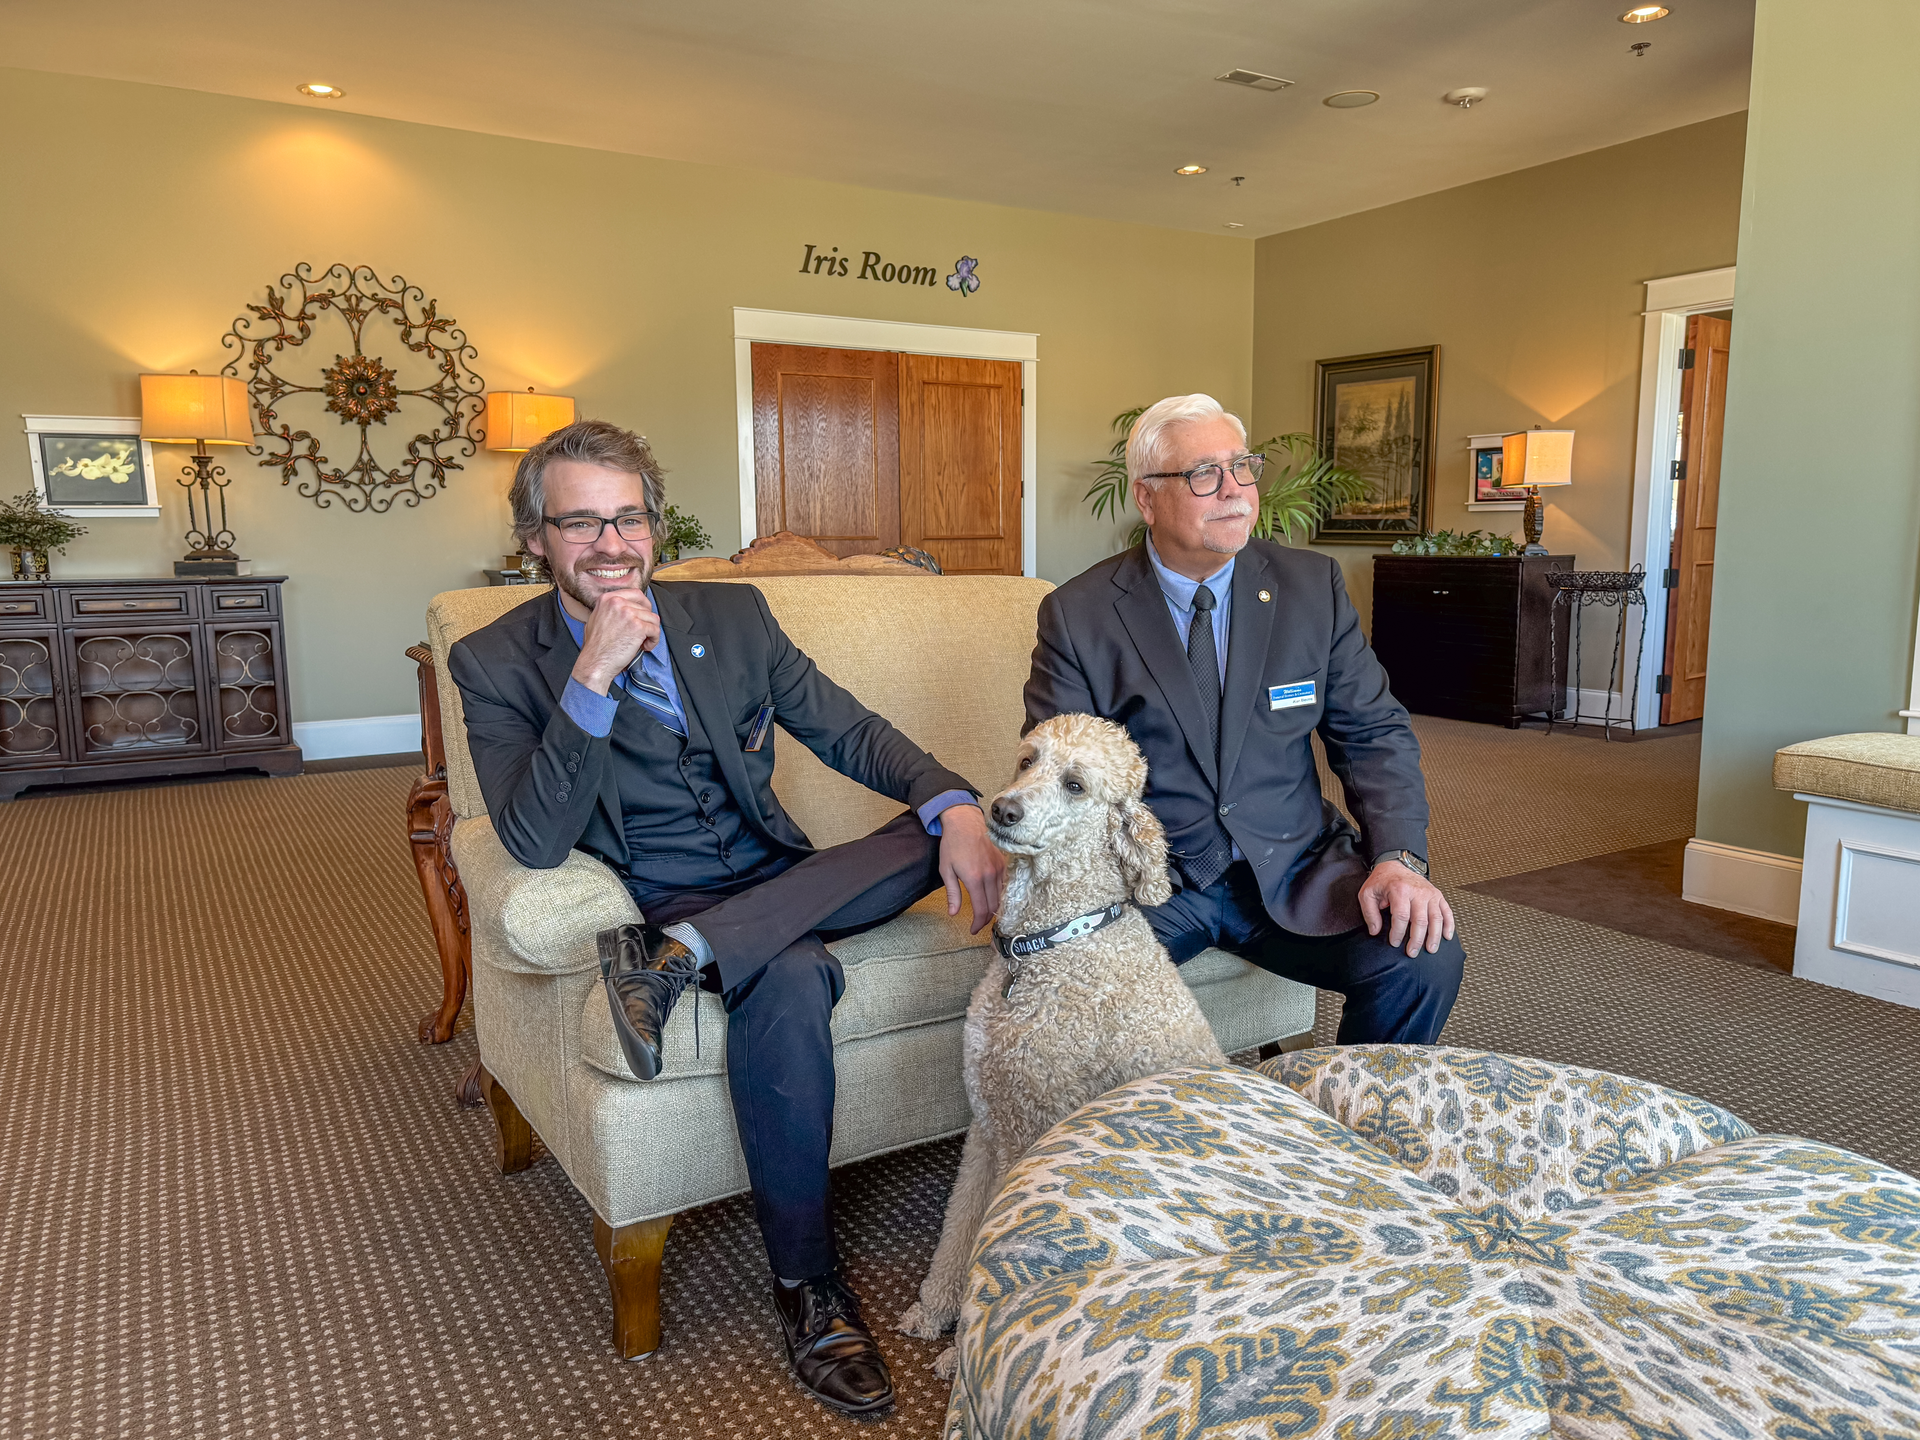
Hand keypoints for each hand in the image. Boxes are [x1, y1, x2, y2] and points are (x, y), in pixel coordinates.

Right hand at [571, 589, 662, 693]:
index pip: (636, 594)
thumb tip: (626, 607)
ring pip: (653, 618)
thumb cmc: (595, 646)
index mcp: (608, 598)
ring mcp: (629, 613)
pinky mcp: (638, 627)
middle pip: (646, 607)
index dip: (643, 605)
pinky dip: (654, 640)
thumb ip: (610, 609)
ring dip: (650, 632)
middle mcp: (618, 602)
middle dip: (647, 621)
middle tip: (643, 633)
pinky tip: (645, 647)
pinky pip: (655, 630)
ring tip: (642, 642)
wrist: (595, 662)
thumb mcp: (597, 618)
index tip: (643, 615)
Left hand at [937, 803, 1005, 934]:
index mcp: (974, 879)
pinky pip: (1005, 885)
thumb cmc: (952, 845)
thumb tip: (953, 913)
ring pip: (1001, 897)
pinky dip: (1000, 896)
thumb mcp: (946, 870)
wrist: (965, 822)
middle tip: (979, 925)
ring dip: (995, 909)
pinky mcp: (1003, 863)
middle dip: (986, 920)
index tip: (973, 930)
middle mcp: (990, 875)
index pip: (981, 910)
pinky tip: (993, 900)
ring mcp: (999, 868)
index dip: (978, 924)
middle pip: (994, 907)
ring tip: (986, 916)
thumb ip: (952, 893)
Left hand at [1358, 860, 1455, 957]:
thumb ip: (1369, 913)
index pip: (1401, 916)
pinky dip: (1449, 925)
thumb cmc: (1382, 880)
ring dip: (1434, 936)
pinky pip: (1446, 911)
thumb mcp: (1367, 894)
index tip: (1394, 942)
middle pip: (1420, 920)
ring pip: (1436, 918)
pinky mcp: (1437, 895)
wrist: (1395, 865)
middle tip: (1412, 952)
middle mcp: (1417, 891)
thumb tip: (1375, 930)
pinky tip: (1446, 936)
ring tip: (1430, 949)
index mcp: (1400, 890)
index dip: (1398, 932)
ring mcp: (1430, 893)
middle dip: (1417, 939)